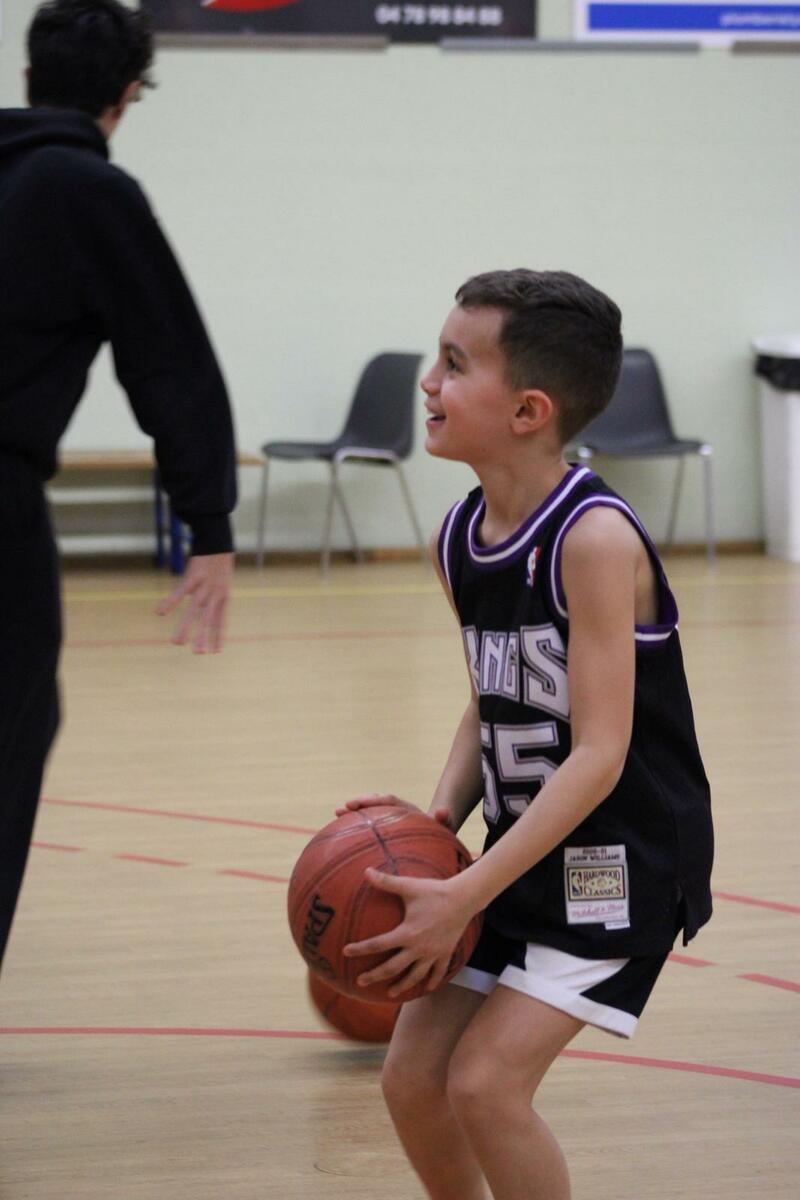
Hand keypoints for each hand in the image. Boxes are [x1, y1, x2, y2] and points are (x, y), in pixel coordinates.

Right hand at [156, 551, 233, 653]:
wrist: (217, 542)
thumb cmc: (218, 563)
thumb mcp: (223, 581)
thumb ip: (216, 597)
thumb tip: (208, 608)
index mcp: (223, 597)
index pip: (221, 621)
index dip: (219, 636)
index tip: (216, 652)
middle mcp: (215, 594)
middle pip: (207, 619)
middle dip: (203, 637)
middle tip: (199, 654)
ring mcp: (204, 586)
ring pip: (193, 610)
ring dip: (184, 627)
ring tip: (176, 643)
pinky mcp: (193, 577)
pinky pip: (179, 592)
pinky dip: (169, 602)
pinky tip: (160, 612)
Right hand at [335, 793, 451, 827]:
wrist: (440, 832)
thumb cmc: (441, 831)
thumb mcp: (446, 825)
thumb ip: (445, 818)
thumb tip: (442, 811)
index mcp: (407, 809)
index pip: (390, 801)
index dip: (376, 800)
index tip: (362, 803)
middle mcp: (396, 810)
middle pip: (376, 802)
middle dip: (360, 803)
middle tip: (344, 806)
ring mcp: (390, 819)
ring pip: (370, 812)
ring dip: (354, 812)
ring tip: (336, 813)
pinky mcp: (386, 828)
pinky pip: (369, 825)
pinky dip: (356, 827)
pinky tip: (341, 835)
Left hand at [343, 868, 473, 998]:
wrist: (463, 899)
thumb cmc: (434, 891)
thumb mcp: (409, 886)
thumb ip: (386, 882)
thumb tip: (366, 871)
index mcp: (407, 933)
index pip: (378, 944)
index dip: (360, 949)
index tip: (345, 952)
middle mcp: (418, 948)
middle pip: (392, 967)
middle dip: (375, 975)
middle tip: (360, 981)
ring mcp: (432, 954)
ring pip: (414, 976)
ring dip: (402, 986)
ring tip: (390, 994)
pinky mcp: (445, 954)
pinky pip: (438, 973)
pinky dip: (432, 982)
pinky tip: (426, 989)